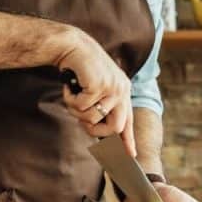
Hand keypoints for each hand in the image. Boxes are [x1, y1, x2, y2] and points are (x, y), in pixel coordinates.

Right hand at [56, 29, 135, 156]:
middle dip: (94, 130)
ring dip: (76, 110)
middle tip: (81, 122)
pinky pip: (81, 107)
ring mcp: (112, 87)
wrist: (71, 45)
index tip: (131, 155)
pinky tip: (70, 86)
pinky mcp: (99, 85)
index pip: (128, 120)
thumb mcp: (95, 87)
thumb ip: (100, 105)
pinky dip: (70, 99)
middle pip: (115, 127)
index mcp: (123, 90)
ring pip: (92, 118)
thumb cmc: (80, 68)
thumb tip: (95, 128)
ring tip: (72, 95)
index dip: (128, 139)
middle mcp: (122, 89)